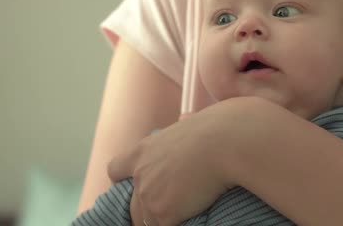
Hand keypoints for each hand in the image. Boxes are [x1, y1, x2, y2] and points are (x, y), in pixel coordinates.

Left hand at [107, 99, 246, 225]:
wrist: (226, 142)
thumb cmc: (218, 128)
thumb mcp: (189, 126)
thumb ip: (180, 136)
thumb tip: (189, 126)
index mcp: (144, 150)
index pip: (116, 169)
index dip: (125, 179)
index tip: (138, 183)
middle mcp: (140, 174)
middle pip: (132, 205)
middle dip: (148, 209)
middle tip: (172, 205)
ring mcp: (149, 196)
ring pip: (148, 220)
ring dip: (165, 218)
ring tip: (188, 211)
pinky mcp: (163, 213)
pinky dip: (181, 224)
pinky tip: (194, 216)